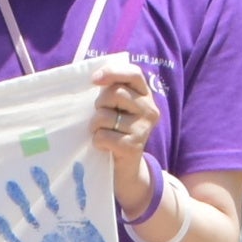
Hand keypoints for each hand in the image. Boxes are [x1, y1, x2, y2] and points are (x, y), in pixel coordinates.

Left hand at [86, 56, 160, 217]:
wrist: (125, 169)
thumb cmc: (114, 131)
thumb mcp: (116, 107)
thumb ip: (110, 90)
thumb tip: (92, 75)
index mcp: (145, 95)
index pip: (134, 73)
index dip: (113, 72)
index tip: (94, 80)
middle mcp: (149, 110)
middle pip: (115, 93)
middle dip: (99, 104)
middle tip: (101, 116)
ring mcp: (143, 129)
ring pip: (105, 116)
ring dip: (95, 125)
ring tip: (102, 132)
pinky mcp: (134, 147)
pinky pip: (103, 136)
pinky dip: (97, 141)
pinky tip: (104, 146)